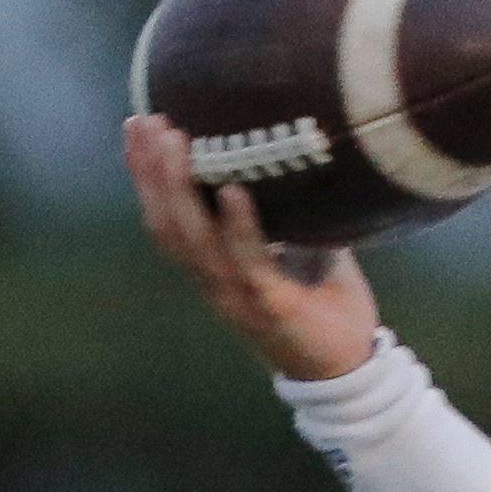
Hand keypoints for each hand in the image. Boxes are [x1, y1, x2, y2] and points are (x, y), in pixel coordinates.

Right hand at [122, 114, 381, 379]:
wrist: (353, 368)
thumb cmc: (328, 304)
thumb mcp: (303, 243)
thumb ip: (290, 206)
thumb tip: (294, 148)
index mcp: (214, 269)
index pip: (165, 218)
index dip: (146, 175)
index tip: (138, 126)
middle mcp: (215, 283)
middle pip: (166, 225)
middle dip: (150, 172)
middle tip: (145, 122)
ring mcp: (238, 297)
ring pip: (193, 242)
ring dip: (180, 189)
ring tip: (176, 141)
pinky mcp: (271, 307)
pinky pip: (248, 263)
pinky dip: (239, 226)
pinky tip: (232, 191)